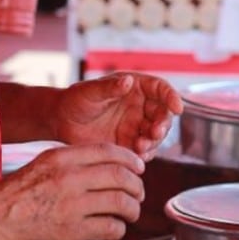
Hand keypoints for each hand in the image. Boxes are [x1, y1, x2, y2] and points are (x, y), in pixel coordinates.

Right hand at [0, 143, 145, 239]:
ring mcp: (71, 204)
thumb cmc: (14, 195)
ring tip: (131, 213)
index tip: (139, 167)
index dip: (130, 159)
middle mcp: (69, 177)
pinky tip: (114, 229)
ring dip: (132, 208)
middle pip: (120, 175)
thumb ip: (71, 163)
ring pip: (121, 201)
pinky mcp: (71, 230)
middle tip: (139, 193)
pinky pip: (109, 226)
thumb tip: (104, 167)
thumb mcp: (43, 165)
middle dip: (137, 185)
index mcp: (62, 157)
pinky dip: (118, 228)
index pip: (109, 151)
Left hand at [56, 72, 183, 158]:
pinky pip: (145, 150)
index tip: (177, 107)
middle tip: (155, 133)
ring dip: (155, 141)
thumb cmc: (76, 100)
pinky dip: (146, 155)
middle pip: (163, 114)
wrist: (61, 122)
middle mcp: (140, 107)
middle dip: (164, 124)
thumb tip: (128, 81)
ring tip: (141, 147)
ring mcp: (136, 126)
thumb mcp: (90, 92)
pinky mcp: (129, 144)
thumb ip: (109, 88)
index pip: (161, 89)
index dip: (171, 97)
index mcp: (135, 88)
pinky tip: (138, 157)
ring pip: (157, 134)